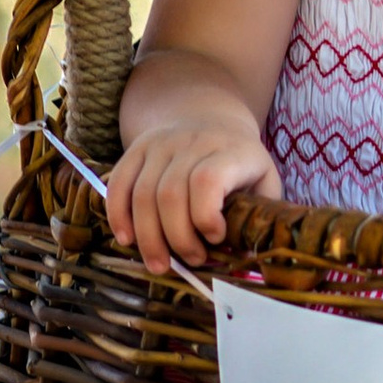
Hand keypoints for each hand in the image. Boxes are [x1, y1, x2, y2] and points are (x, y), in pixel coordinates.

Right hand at [106, 119, 282, 274]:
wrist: (211, 117)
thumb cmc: (240, 162)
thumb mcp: (264, 181)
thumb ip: (259, 216)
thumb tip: (245, 260)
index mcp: (231, 151)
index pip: (207, 180)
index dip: (206, 216)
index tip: (216, 238)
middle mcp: (192, 142)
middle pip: (170, 195)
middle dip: (177, 239)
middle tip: (191, 262)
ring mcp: (161, 142)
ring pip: (143, 194)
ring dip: (148, 238)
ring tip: (160, 264)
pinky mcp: (137, 147)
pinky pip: (119, 183)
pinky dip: (118, 215)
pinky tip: (126, 239)